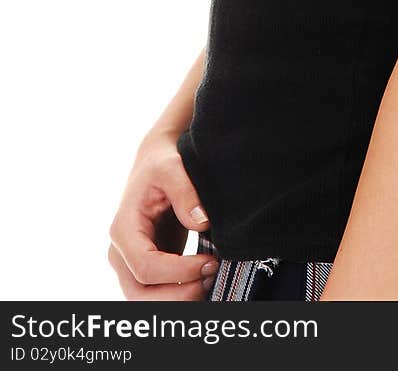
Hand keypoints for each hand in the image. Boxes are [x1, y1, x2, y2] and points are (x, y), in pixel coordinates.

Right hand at [108, 129, 217, 299]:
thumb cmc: (161, 162)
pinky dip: (179, 295)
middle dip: (178, 295)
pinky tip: (204, 282)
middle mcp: (121, 252)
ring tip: (210, 280)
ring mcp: (130, 263)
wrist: (155, 161)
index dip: (178, 272)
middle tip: (212, 277)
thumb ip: (185, 192)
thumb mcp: (172, 166)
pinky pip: (157, 294)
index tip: (210, 262)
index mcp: (123, 229)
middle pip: (140, 294)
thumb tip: (202, 222)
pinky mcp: (146, 267)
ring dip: (179, 299)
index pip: (145, 267)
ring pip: (146, 301)